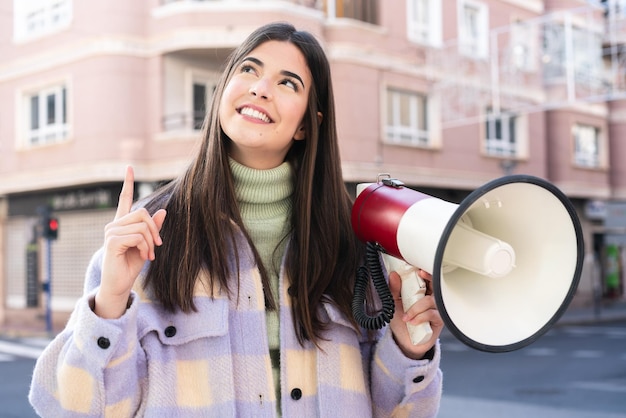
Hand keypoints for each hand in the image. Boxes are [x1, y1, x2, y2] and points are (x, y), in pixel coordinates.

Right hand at [95, 166, 165, 318]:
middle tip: (157, 247)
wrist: (120, 284)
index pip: (124, 199)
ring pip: (142, 226)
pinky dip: (146, 247)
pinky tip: (144, 256)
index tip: (129, 167)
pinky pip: (137, 236)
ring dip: (151, 243)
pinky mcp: (111, 241)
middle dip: (155, 230)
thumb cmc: (131, 265)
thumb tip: (163, 211)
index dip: (127, 183)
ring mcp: (110, 232)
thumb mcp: (148, 245)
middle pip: (142, 213)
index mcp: (122, 224)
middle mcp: (114, 225)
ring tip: (149, 255)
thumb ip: (153, 229)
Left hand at [388, 269, 443, 359]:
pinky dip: (420, 317)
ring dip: (416, 307)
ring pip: (430, 300)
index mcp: (422, 291)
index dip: (425, 272)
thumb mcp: (394, 303)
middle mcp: (431, 298)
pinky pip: (431, 314)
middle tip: (420, 276)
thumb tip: (393, 275)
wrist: (405, 341)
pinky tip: (412, 322)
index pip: (427, 278)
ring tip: (406, 316)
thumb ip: (394, 289)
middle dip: (429, 279)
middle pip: (436, 284)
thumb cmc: (402, 321)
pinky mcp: (439, 320)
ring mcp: (436, 309)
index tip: (418, 269)